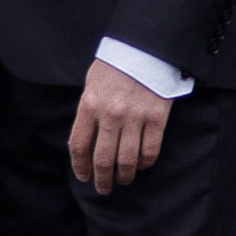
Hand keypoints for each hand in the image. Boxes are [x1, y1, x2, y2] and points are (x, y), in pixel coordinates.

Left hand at [70, 58, 171, 193]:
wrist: (145, 47)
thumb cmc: (116, 64)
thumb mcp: (92, 84)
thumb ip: (88, 111)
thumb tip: (86, 140)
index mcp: (89, 104)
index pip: (79, 146)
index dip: (80, 167)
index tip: (83, 176)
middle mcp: (110, 114)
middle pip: (102, 159)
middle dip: (102, 179)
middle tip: (103, 188)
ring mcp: (135, 117)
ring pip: (126, 160)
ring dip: (123, 176)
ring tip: (123, 180)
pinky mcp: (156, 118)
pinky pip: (150, 150)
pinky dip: (144, 163)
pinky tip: (141, 165)